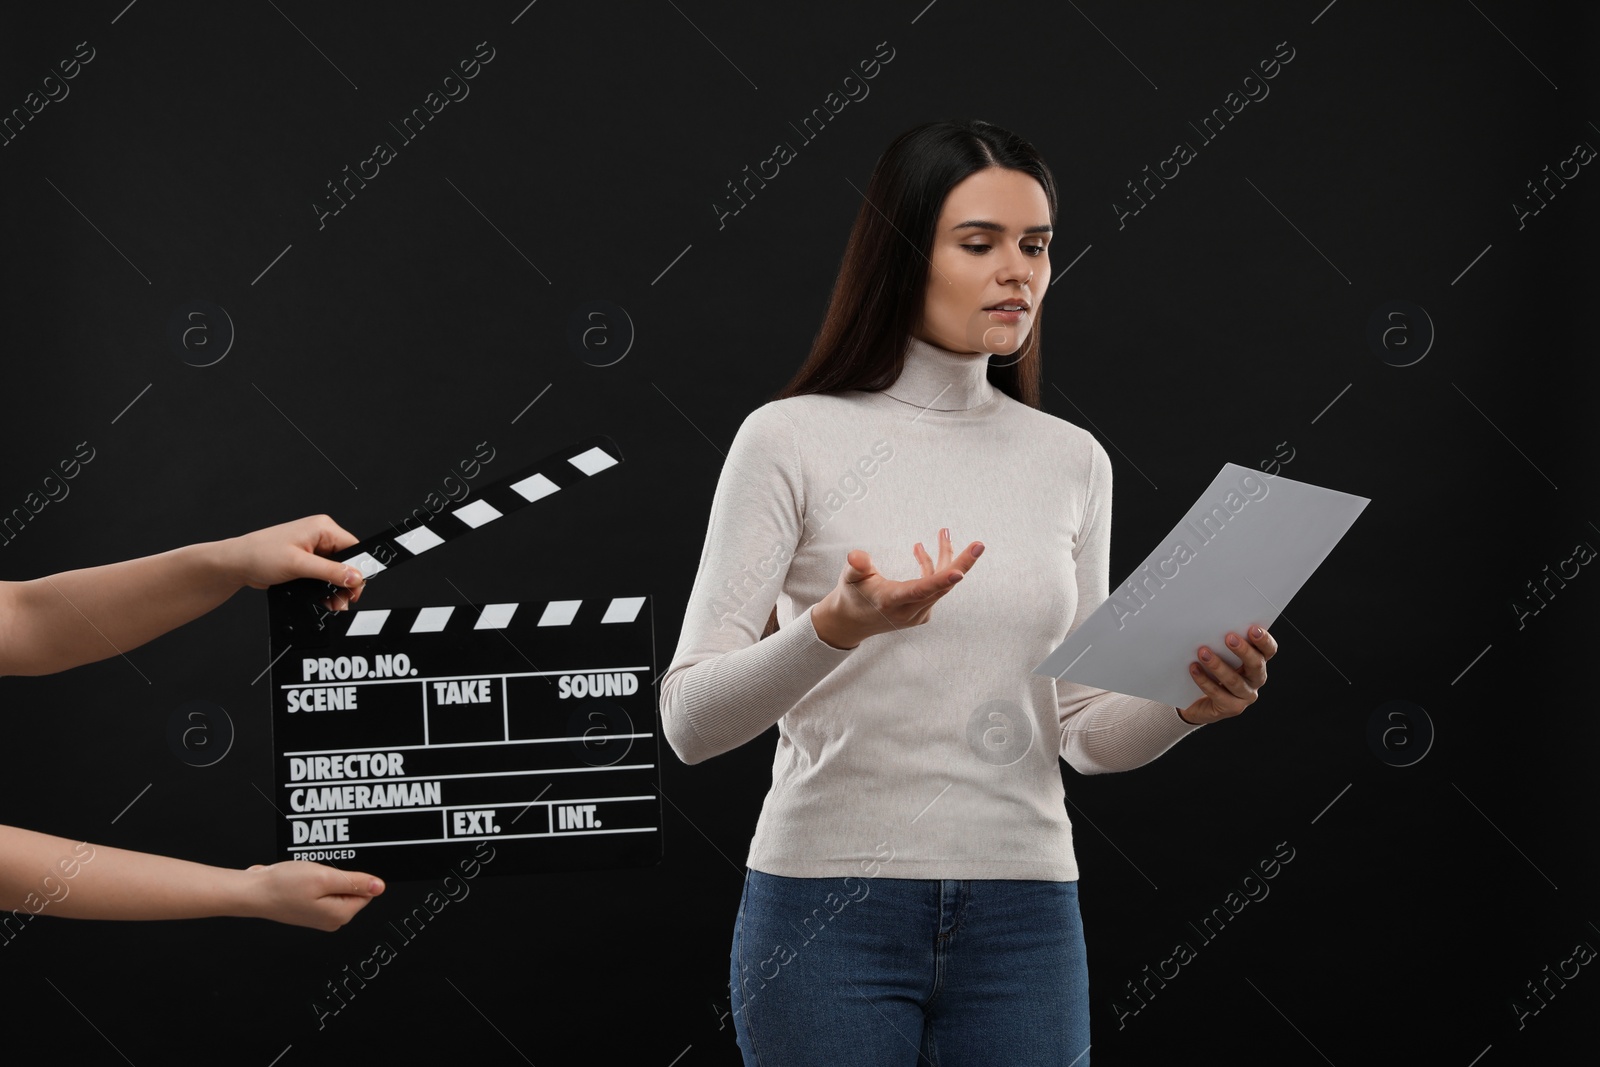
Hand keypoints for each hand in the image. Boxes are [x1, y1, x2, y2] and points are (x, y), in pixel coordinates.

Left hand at [216, 514, 366, 610]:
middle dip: (346, 583)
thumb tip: (355, 576)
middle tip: (342, 600)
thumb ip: (329, 571)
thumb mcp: (298, 564)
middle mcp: (320, 536)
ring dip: (335, 589)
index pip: (354, 548)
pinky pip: (324, 575)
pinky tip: (323, 599)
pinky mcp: (306, 561)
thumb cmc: (259, 554)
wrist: (237, 564)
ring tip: (331, 603)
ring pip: (336, 571)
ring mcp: (313, 549)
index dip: (358, 570)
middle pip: (347, 562)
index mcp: (322, 528)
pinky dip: (325, 588)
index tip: (355, 588)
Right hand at [240, 861, 384, 930]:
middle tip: (319, 873)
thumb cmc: (283, 886)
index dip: (354, 876)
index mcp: (340, 914)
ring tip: (308, 876)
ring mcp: (319, 916)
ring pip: (336, 889)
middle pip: (352, 890)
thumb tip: (379, 886)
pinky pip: (322, 891)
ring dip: (325, 878)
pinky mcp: (309, 910)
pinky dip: (315, 881)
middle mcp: (332, 920)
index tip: (336, 871)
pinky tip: (301, 879)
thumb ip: (355, 882)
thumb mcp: (325, 877)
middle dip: (339, 876)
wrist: (253, 892)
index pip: (366, 892)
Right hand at [814, 528, 983, 648]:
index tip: (960, 572)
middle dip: (961, 563)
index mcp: (890, 602)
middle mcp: (907, 612)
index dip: (940, 581)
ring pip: (939, 585)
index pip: (919, 591)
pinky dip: (932, 569)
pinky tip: (921, 551)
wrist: (852, 622)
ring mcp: (916, 614)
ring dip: (944, 559)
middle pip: (940, 587)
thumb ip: (856, 565)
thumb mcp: (848, 578)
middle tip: (980, 545)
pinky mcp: (921, 613)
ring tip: (943, 532)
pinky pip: (933, 588)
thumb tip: (856, 556)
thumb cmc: (851, 595)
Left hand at [1178, 625, 1278, 724]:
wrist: (1198, 701)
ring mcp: (1245, 696)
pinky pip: (1218, 694)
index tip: (1253, 629)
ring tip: (1203, 653)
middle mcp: (1255, 680)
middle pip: (1256, 665)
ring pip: (1235, 681)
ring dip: (1218, 665)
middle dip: (1244, 651)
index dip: (1264, 640)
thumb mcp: (1220, 655)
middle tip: (1229, 637)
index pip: (1269, 651)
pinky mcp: (1231, 708)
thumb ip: (1222, 643)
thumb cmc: (1211, 671)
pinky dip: (1204, 680)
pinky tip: (1194, 669)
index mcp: (1257, 663)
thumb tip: (1213, 624)